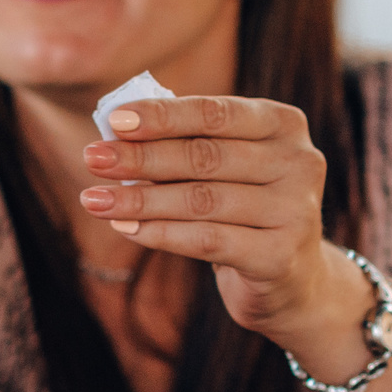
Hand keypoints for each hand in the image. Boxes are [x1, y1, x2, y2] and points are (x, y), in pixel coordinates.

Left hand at [77, 95, 370, 356]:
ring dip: (140, 200)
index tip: (114, 120)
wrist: (293, 280)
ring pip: (202, 201)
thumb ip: (186, 141)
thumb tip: (117, 129)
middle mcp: (299, 162)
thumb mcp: (226, 166)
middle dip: (141, 157)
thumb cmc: (244, 207)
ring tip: (94, 199)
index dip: (163, 116)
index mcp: (284, 124)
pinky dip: (161, 233)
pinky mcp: (281, 256)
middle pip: (205, 156)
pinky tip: (126, 228)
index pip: (216, 112)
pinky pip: (208, 240)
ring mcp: (295, 210)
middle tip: (92, 158)